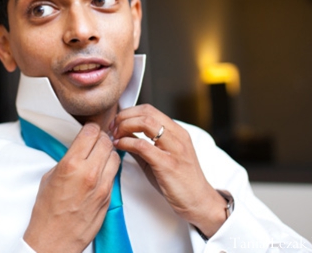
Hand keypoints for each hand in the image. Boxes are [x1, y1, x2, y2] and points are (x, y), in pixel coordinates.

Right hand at [24, 123, 120, 252]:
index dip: (90, 128)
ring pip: (115, 155)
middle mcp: (89, 173)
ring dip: (108, 152)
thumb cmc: (47, 211)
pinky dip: (110, 167)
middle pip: (105, 141)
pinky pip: (115, 172)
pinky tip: (102, 170)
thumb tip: (79, 149)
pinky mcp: (108, 196)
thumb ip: (68, 159)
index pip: (90, 133)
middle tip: (95, 140)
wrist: (54, 239)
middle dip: (101, 138)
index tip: (89, 129)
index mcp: (71, 165)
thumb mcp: (50, 176)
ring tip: (99, 155)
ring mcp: (101, 185)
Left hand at [111, 104, 226, 237]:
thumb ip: (143, 146)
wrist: (199, 202)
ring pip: (146, 123)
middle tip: (112, 128)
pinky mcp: (168, 164)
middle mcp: (178, 136)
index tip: (116, 122)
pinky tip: (119, 146)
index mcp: (177, 131)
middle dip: (124, 117)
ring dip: (125, 126)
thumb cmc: (179, 181)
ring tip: (115, 136)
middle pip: (146, 112)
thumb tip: (121, 136)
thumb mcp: (161, 158)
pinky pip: (143, 145)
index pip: (149, 109)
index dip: (128, 112)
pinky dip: (127, 142)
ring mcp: (175, 149)